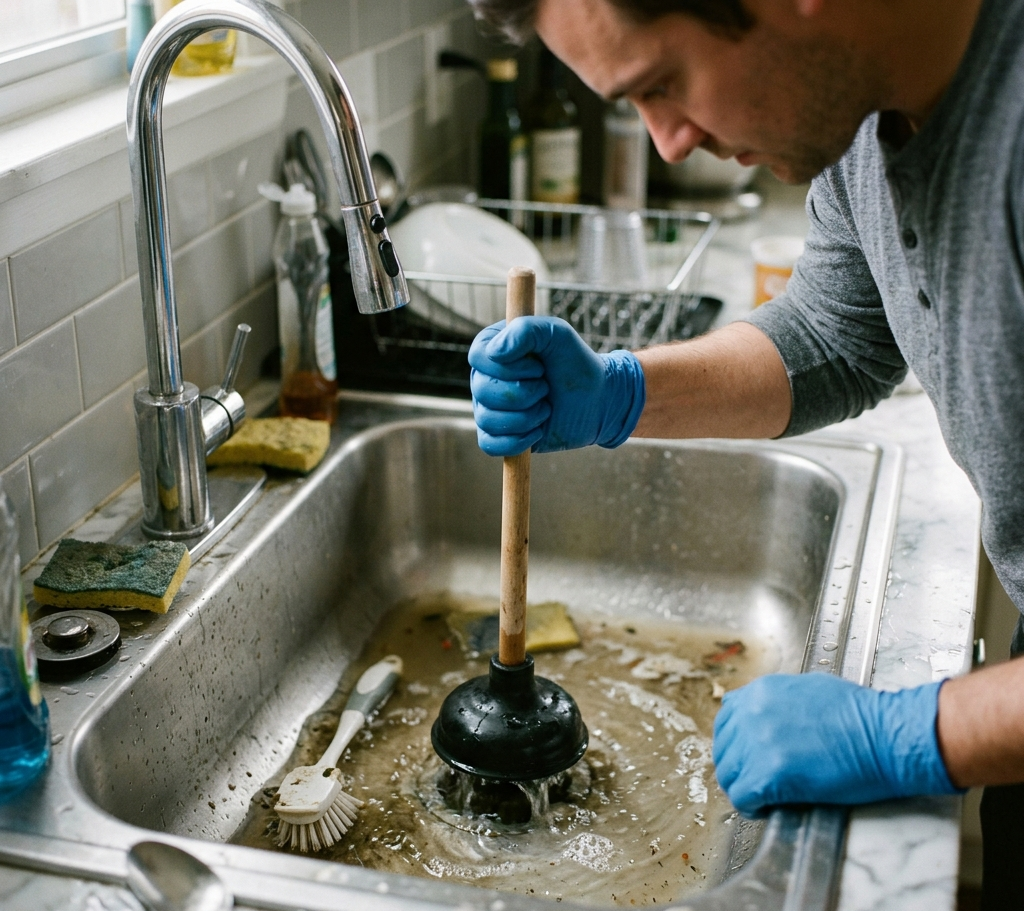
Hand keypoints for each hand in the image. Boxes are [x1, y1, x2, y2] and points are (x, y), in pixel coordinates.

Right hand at [468, 316, 645, 455]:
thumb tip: (494, 353)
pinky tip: (537, 430)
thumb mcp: (557, 334)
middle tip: (546, 388)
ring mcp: (488, 407)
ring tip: (546, 407)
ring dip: (526, 417)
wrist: (596, 399)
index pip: (479, 357)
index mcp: (492, 348)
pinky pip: (490, 444)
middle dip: (523, 394)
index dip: (509, 367)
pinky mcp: (498, 435)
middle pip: (482, 390)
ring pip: (487, 420)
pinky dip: (518, 441)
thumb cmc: (574, 362)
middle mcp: (484, 377)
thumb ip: (526, 330)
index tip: (539, 367)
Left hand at [712, 673, 959, 816]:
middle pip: (724, 749)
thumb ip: (775, 701)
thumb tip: (759, 713)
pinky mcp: (769, 773)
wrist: (885, 735)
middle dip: (739, 767)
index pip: (727, 720)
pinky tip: (769, 808)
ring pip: (729, 775)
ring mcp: (757, 743)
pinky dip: (751, 807)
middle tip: (758, 781)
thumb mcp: (807, 689)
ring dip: (744, 788)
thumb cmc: (859, 714)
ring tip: (765, 796)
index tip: (749, 756)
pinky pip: (742, 798)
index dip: (737, 743)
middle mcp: (751, 713)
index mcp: (760, 692)